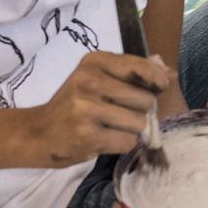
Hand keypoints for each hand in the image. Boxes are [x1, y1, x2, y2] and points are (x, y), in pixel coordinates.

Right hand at [26, 51, 169, 167]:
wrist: (36, 133)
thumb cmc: (75, 105)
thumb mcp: (98, 79)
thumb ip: (134, 74)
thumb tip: (171, 74)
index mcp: (94, 62)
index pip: (142, 68)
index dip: (156, 80)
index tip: (158, 87)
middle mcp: (89, 81)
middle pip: (146, 100)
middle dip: (140, 111)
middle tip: (117, 113)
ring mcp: (86, 109)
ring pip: (139, 123)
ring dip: (130, 130)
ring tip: (108, 127)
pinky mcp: (87, 136)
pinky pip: (127, 142)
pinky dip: (121, 145)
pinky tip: (102, 139)